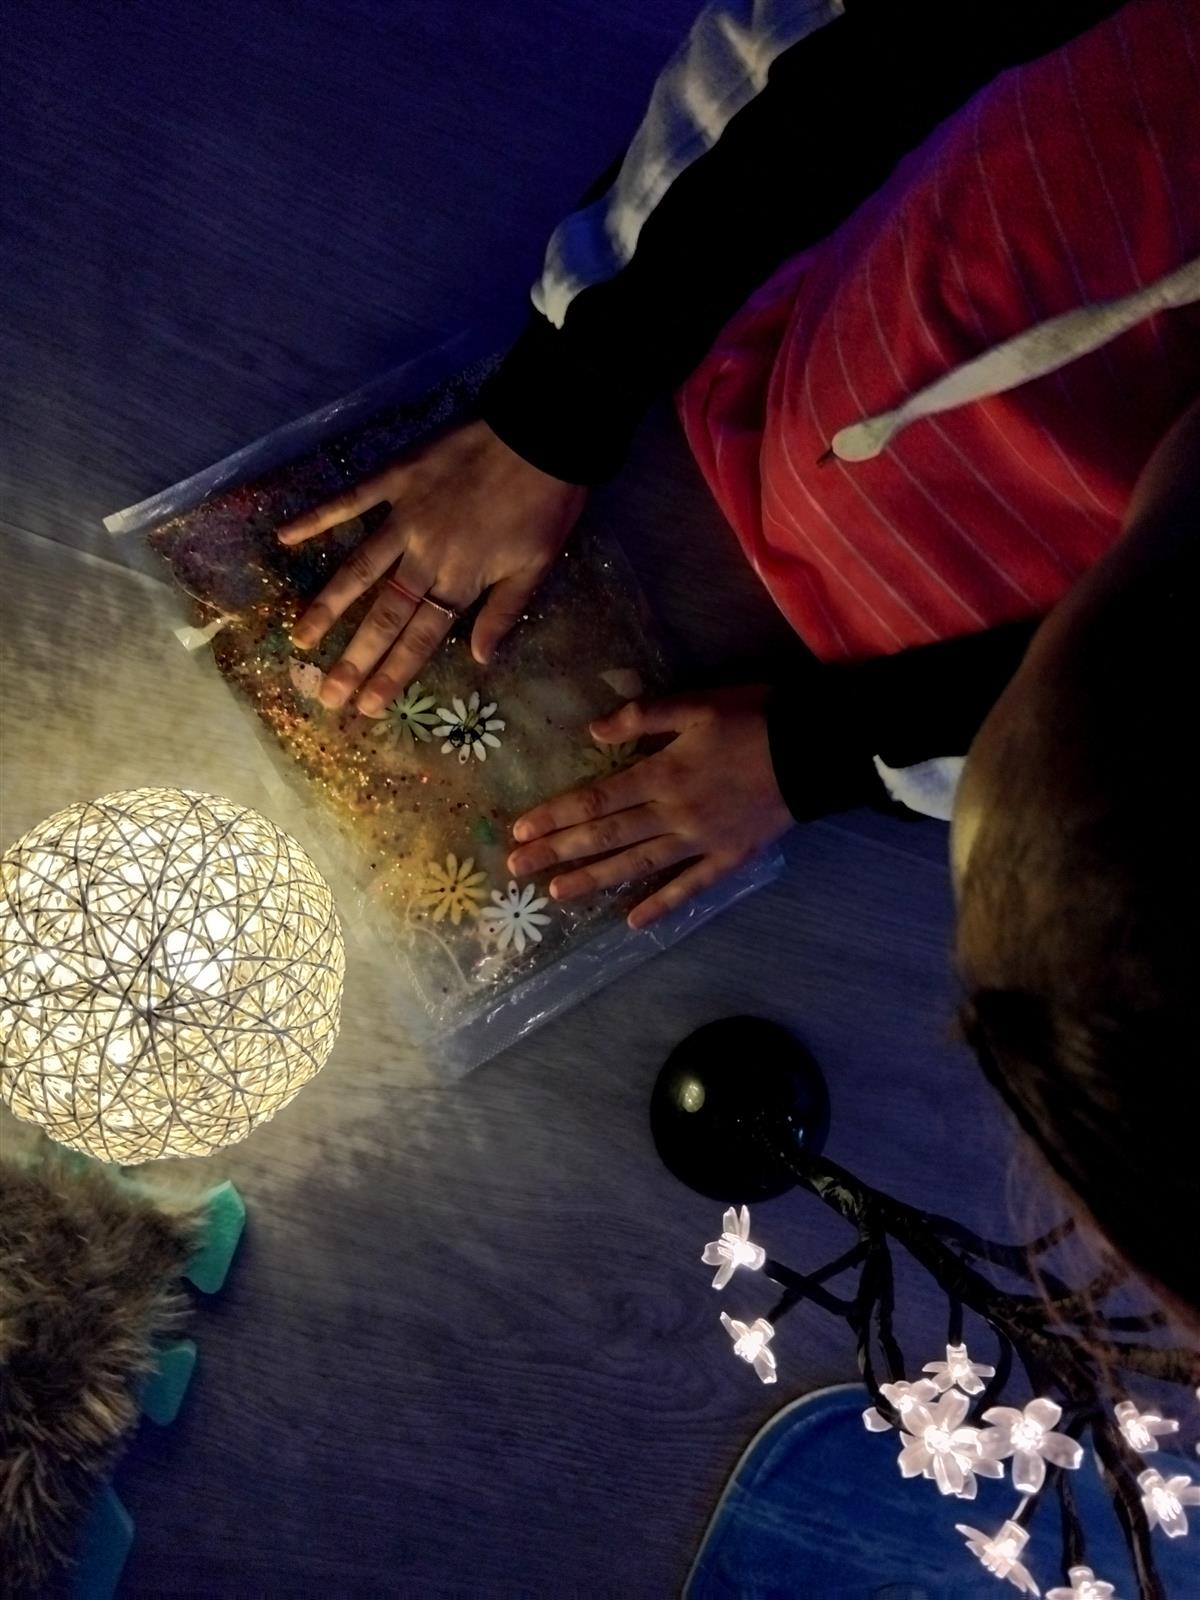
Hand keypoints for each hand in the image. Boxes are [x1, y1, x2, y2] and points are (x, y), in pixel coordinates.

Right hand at [277, 419, 586, 714]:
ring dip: (328, 606)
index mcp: (461, 580)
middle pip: (384, 616)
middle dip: (354, 659)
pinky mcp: (396, 478)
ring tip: (301, 638)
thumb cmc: (548, 504)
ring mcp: (405, 517)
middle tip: (325, 694)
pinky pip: (350, 500)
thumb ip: (503, 613)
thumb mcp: (537, 566)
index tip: (367, 706)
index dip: (393, 673)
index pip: (421, 638)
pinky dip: (317, 518)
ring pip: (358, 569)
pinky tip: (284, 536)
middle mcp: (425, 556)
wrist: (543, 433)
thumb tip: (479, 660)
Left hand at [508, 686, 792, 928]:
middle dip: (558, 852)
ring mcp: (701, 842)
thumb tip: (592, 733)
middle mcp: (673, 815)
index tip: (520, 831)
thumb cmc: (756, 718)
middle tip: (517, 869)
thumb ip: (643, 717)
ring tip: (557, 895)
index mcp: (662, 775)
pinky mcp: (729, 857)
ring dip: (595, 881)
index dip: (555, 816)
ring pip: (638, 866)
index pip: (595, 800)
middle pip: (606, 837)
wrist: (815, 750)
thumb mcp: (697, 704)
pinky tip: (633, 922)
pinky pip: (690, 887)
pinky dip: (662, 905)